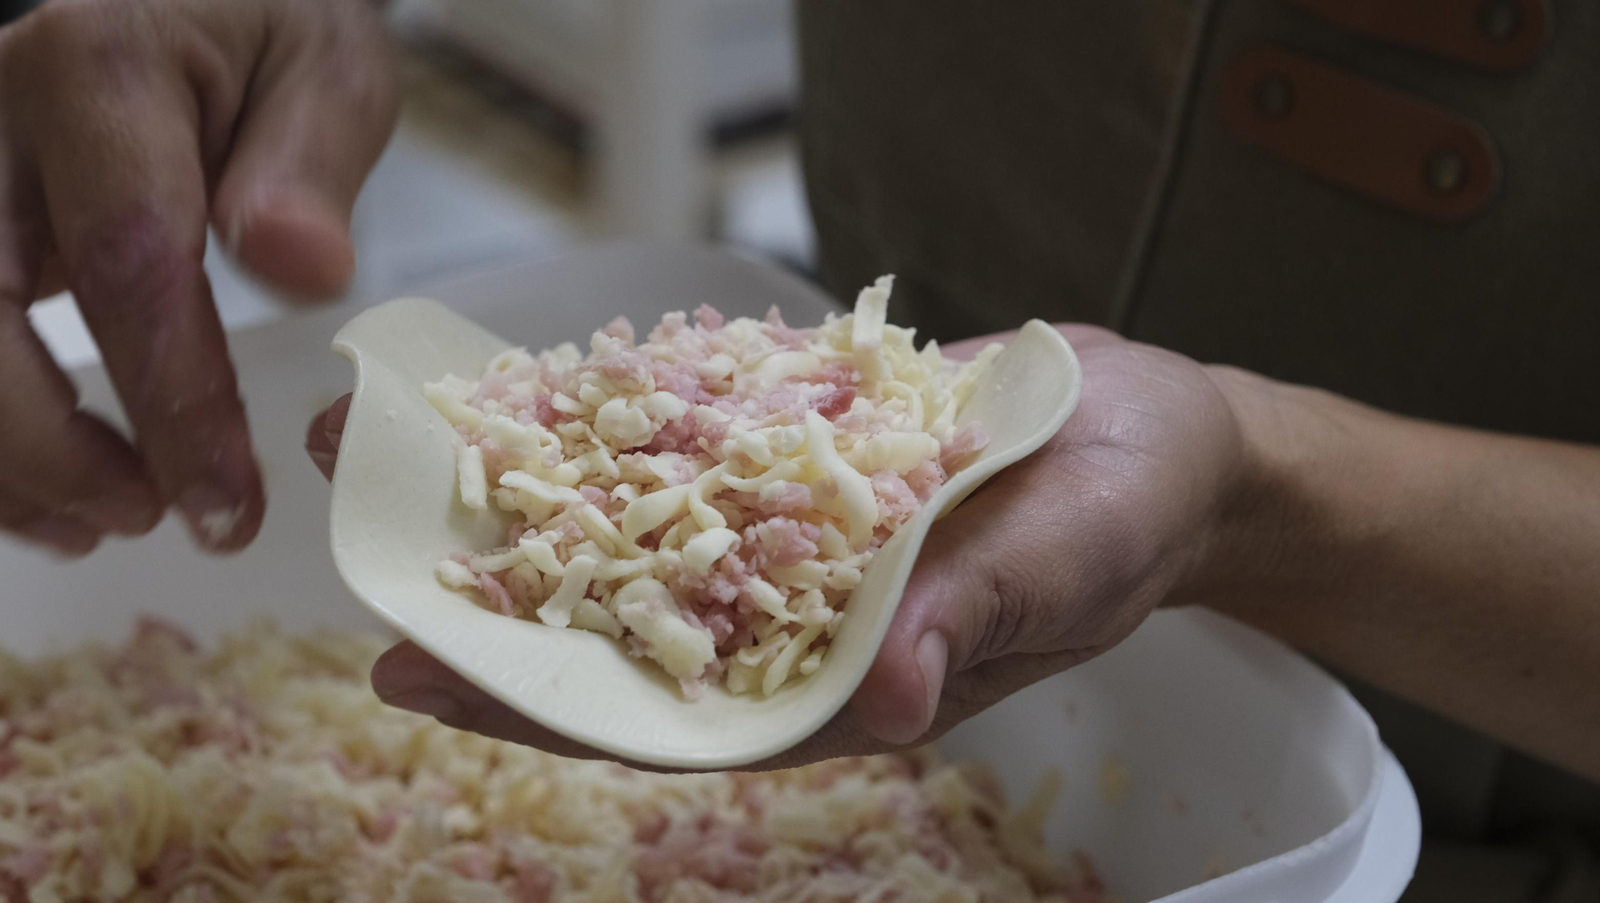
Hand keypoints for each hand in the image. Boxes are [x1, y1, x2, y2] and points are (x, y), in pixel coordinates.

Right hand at [0, 0, 395, 555]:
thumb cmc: (268, 31)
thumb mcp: (325, 69)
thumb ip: (311, 165)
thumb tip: (300, 270)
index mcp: (100, 72)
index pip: (126, 259)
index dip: (171, 398)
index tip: (224, 502)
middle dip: (49, 447)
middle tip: (154, 516)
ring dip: (4, 460)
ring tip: (108, 520)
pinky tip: (55, 494)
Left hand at [308, 325, 1246, 769]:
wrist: (1154, 427)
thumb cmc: (1133, 515)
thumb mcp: (1070, 565)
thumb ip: (976, 619)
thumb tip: (892, 692)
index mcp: (850, 684)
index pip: (677, 718)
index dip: (547, 706)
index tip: (421, 678)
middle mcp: (799, 620)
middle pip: (626, 628)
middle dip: (496, 600)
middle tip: (362, 559)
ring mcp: (790, 539)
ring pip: (638, 533)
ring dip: (529, 502)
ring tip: (408, 460)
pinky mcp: (798, 461)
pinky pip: (687, 450)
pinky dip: (610, 429)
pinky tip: (527, 399)